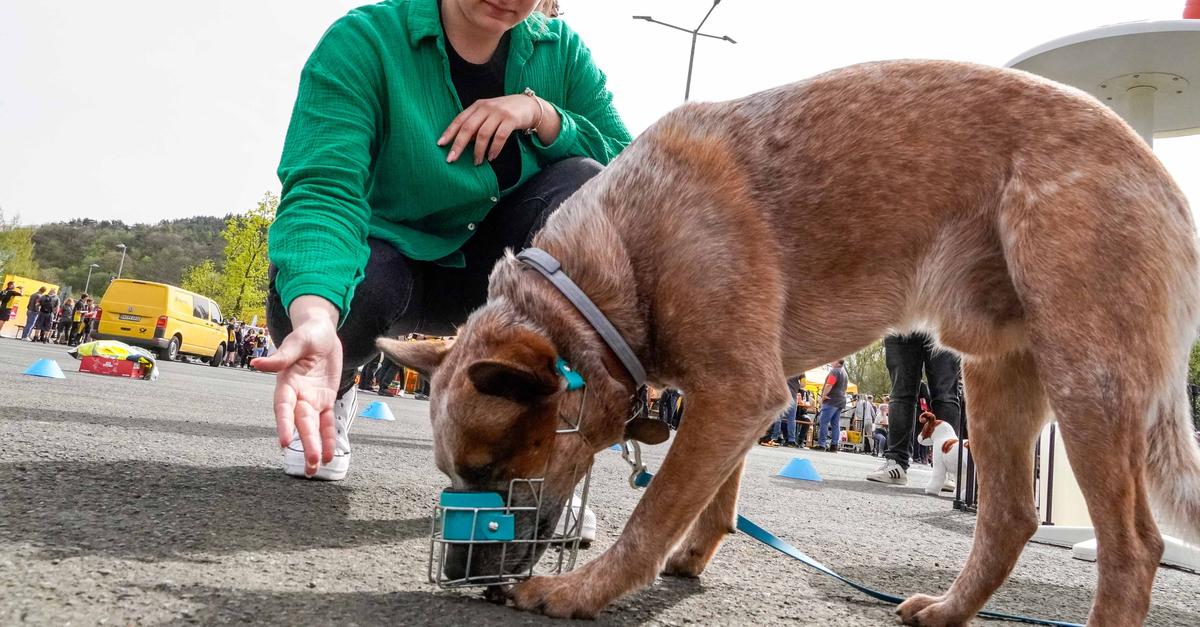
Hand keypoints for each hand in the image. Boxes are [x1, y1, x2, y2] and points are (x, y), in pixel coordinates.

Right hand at [251, 296, 341, 476]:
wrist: (322, 332)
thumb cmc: (307, 334)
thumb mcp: (298, 341)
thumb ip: (282, 356)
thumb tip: (256, 364)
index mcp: (286, 382)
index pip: (284, 406)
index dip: (284, 424)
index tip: (285, 442)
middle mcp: (297, 395)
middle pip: (301, 422)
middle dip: (306, 443)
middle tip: (309, 464)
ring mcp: (311, 400)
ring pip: (313, 427)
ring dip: (315, 446)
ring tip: (316, 469)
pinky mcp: (325, 400)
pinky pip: (327, 422)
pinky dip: (329, 438)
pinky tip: (330, 455)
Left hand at [438, 94, 539, 165]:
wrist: (529, 105)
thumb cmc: (505, 112)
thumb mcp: (488, 114)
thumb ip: (476, 124)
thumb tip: (463, 142)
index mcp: (478, 106)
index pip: (459, 119)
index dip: (449, 132)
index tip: (440, 145)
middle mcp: (486, 107)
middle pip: (468, 128)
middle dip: (458, 145)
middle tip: (452, 159)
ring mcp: (499, 113)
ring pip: (483, 134)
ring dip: (478, 151)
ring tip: (477, 162)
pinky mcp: (511, 119)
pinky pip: (500, 137)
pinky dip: (494, 149)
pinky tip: (491, 157)